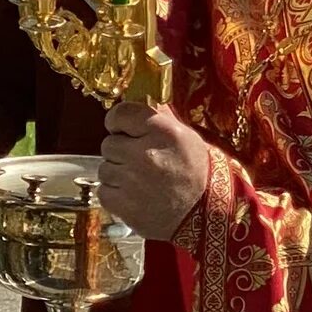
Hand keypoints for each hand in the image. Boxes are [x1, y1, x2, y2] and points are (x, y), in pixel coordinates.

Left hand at [99, 101, 211, 243]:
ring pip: (105, 169)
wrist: (207, 214)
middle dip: (121, 151)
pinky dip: (115, 194)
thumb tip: (141, 98)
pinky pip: (104, 192)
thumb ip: (160, 117)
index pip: (120, 114)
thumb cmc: (199, 174)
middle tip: (140, 161)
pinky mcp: (125, 206)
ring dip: (118, 174)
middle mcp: (145, 154)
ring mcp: (132, 181)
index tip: (121, 128)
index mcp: (163, 132)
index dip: (117, 121)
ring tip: (141, 181)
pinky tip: (135, 196)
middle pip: (109, 144)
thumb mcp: (187, 137)